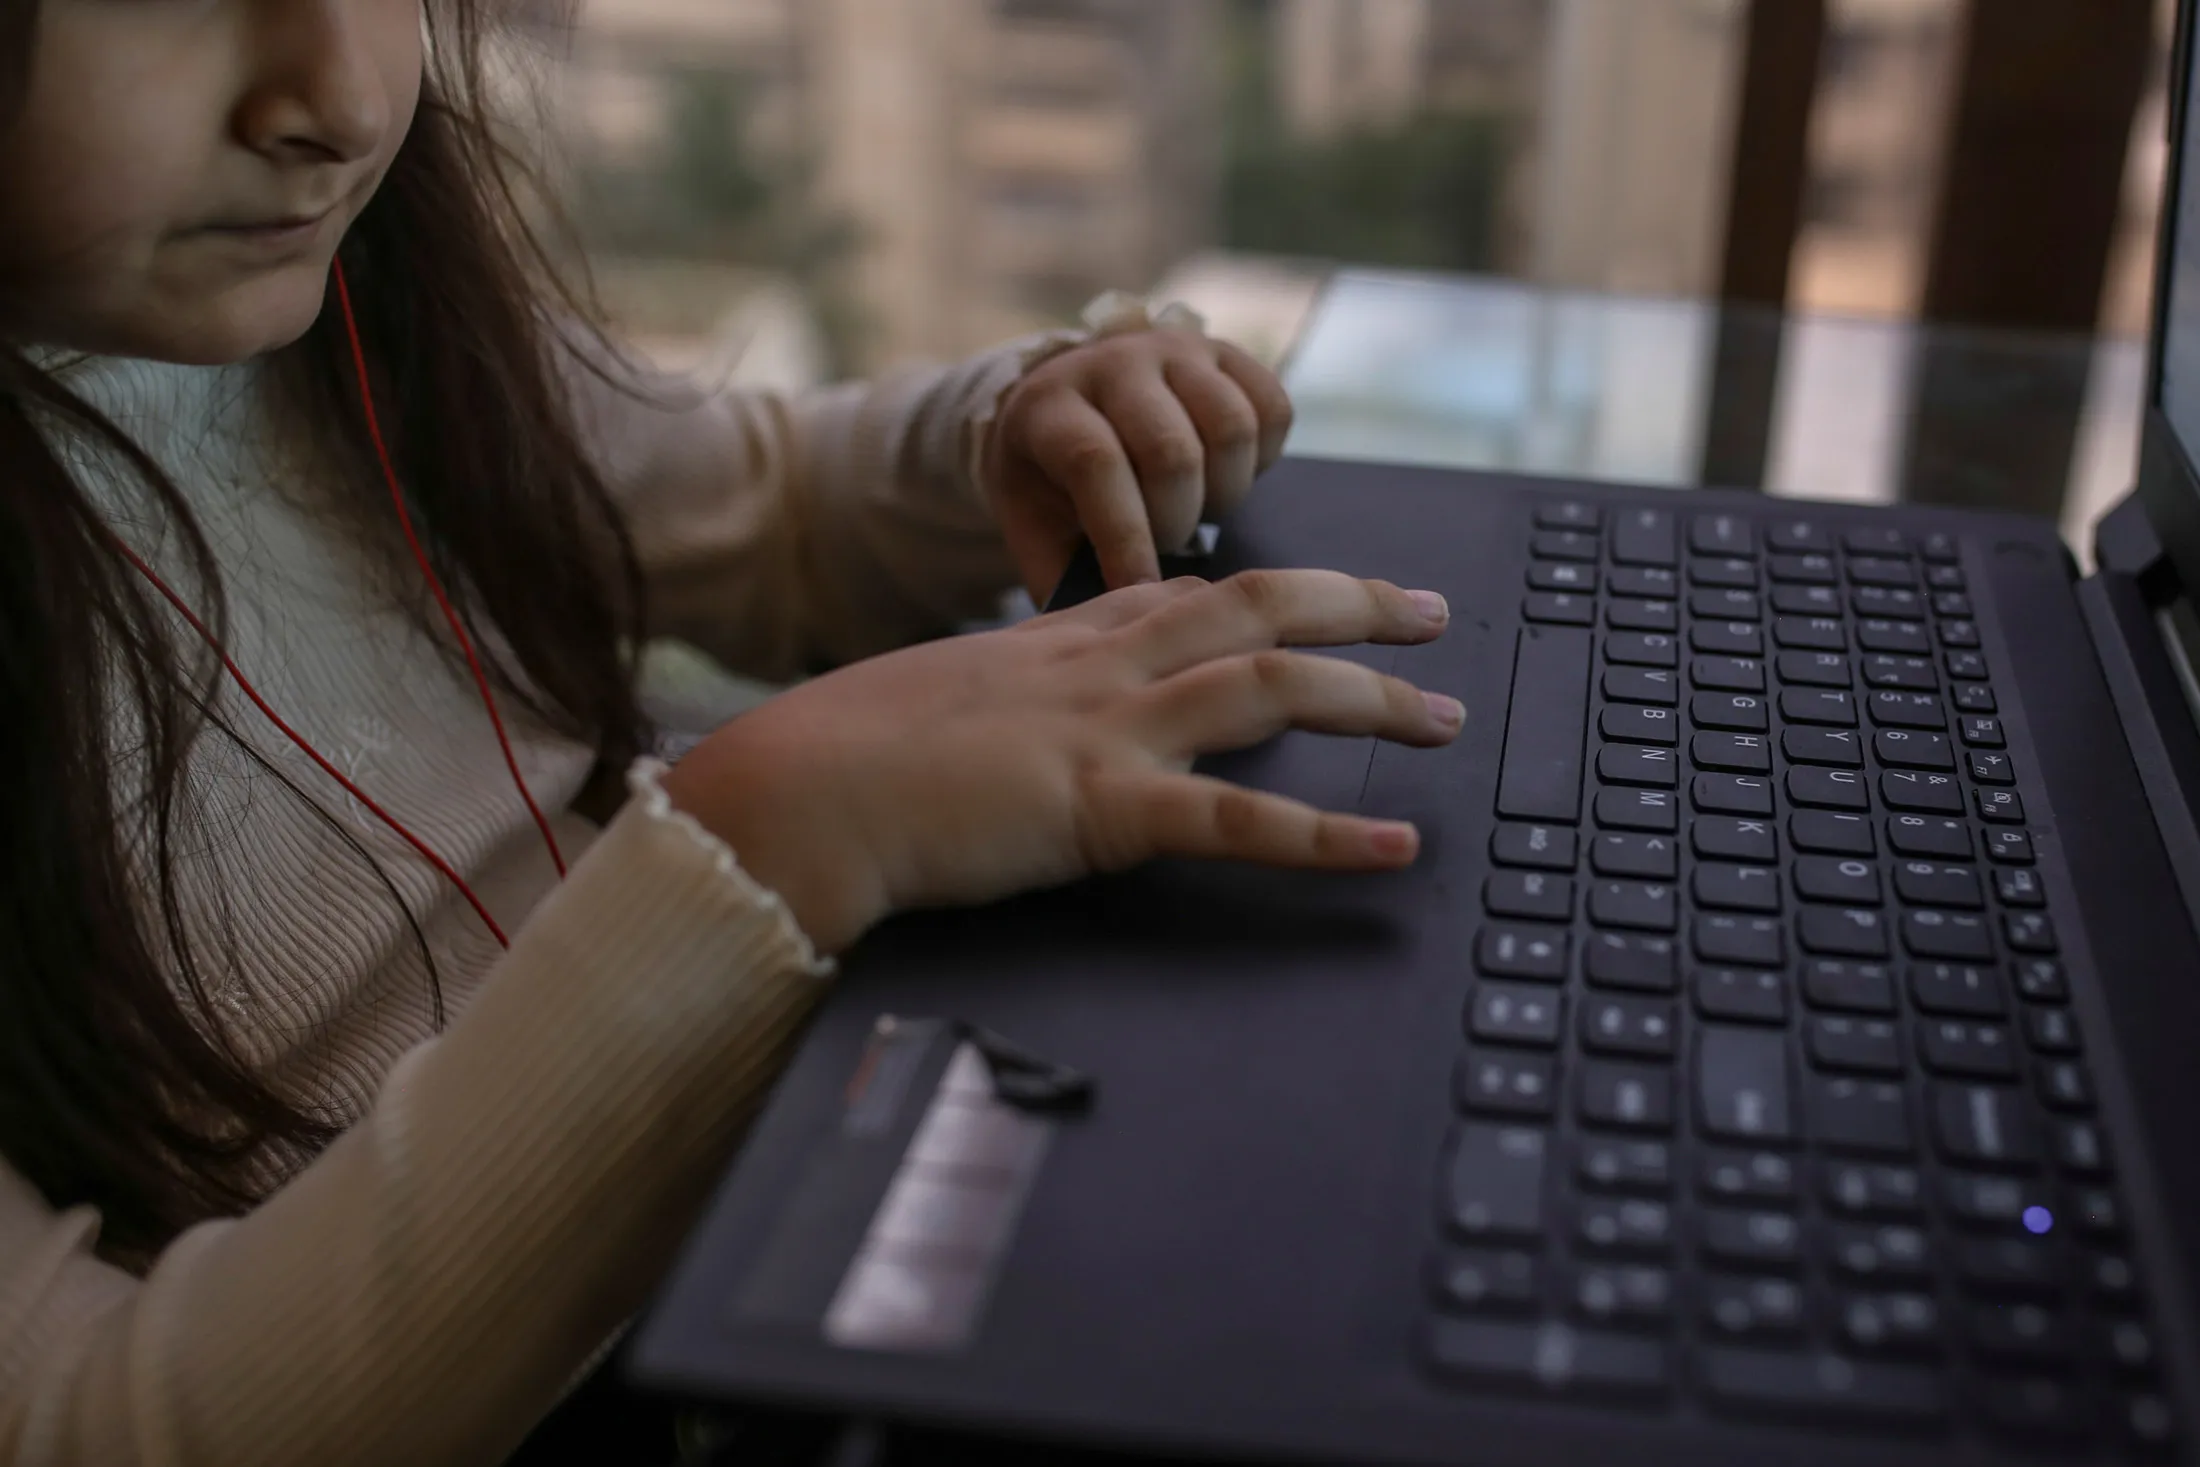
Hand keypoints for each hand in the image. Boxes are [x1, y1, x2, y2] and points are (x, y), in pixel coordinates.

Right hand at [660, 572, 1458, 954]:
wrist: (799, 787)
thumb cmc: (851, 755)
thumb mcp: (951, 700)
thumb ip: (1018, 699)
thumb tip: (1043, 724)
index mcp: (1067, 638)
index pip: (1201, 590)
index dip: (1287, 587)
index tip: (1346, 593)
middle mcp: (1103, 665)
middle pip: (1262, 607)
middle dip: (1361, 607)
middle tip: (1438, 619)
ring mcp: (1108, 729)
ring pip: (1271, 688)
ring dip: (1374, 700)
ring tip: (1446, 721)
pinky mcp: (1100, 808)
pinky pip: (1238, 820)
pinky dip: (1327, 835)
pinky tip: (1393, 848)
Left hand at [980, 327, 1294, 600]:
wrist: (1068, 408)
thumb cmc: (1051, 488)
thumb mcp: (1033, 529)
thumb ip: (1062, 577)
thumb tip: (1116, 632)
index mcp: (1051, 406)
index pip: (1097, 464)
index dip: (1126, 537)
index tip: (1141, 591)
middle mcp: (1113, 362)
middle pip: (1173, 451)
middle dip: (1179, 521)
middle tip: (1167, 547)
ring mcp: (1174, 350)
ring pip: (1232, 428)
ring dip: (1224, 493)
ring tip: (1197, 513)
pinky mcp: (1225, 352)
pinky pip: (1273, 410)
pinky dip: (1262, 461)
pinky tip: (1226, 480)